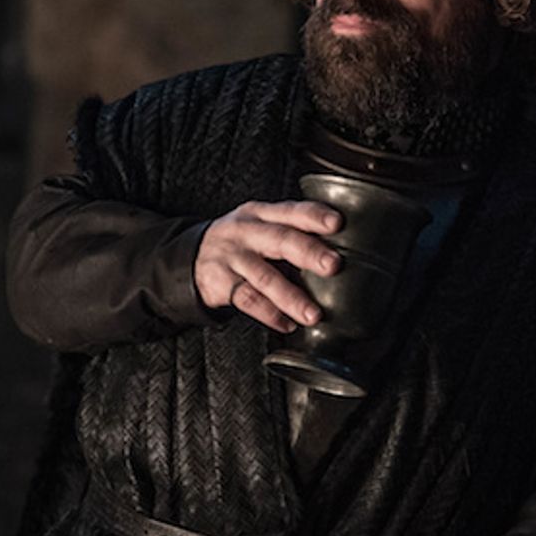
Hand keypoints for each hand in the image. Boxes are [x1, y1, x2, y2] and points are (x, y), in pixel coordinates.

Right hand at [194, 200, 341, 332]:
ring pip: (264, 277)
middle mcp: (247, 232)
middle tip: (333, 265)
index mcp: (262, 214)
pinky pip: (247, 300)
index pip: (291, 210)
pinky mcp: (220, 283)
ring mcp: (232, 258)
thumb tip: (342, 252)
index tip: (337, 223)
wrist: (192, 256)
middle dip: (309, 252)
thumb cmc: (241, 242)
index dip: (314, 215)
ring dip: (291, 297)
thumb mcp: (261, 226)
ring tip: (313, 314)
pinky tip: (288, 324)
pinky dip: (270, 315)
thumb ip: (292, 233)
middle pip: (280, 239)